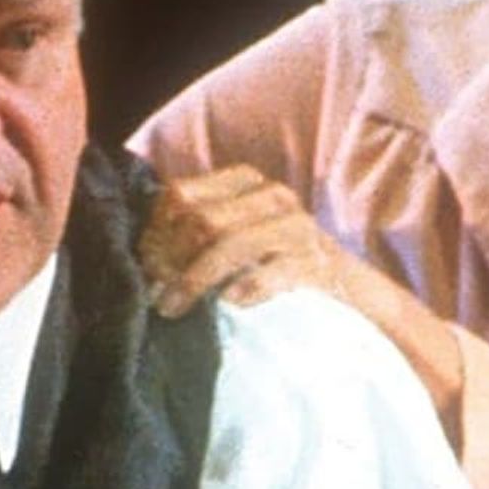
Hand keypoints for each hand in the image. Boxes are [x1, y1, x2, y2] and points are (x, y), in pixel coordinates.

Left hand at [139, 165, 364, 317]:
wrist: (345, 285)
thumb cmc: (275, 261)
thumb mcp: (238, 231)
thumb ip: (197, 228)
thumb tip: (143, 254)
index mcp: (245, 181)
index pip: (180, 194)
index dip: (155, 232)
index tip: (146, 267)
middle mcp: (270, 195)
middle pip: (201, 220)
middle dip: (170, 261)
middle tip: (157, 295)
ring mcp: (295, 228)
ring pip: (227, 244)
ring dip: (193, 281)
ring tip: (174, 308)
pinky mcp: (313, 263)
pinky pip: (263, 275)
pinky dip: (239, 291)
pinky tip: (226, 304)